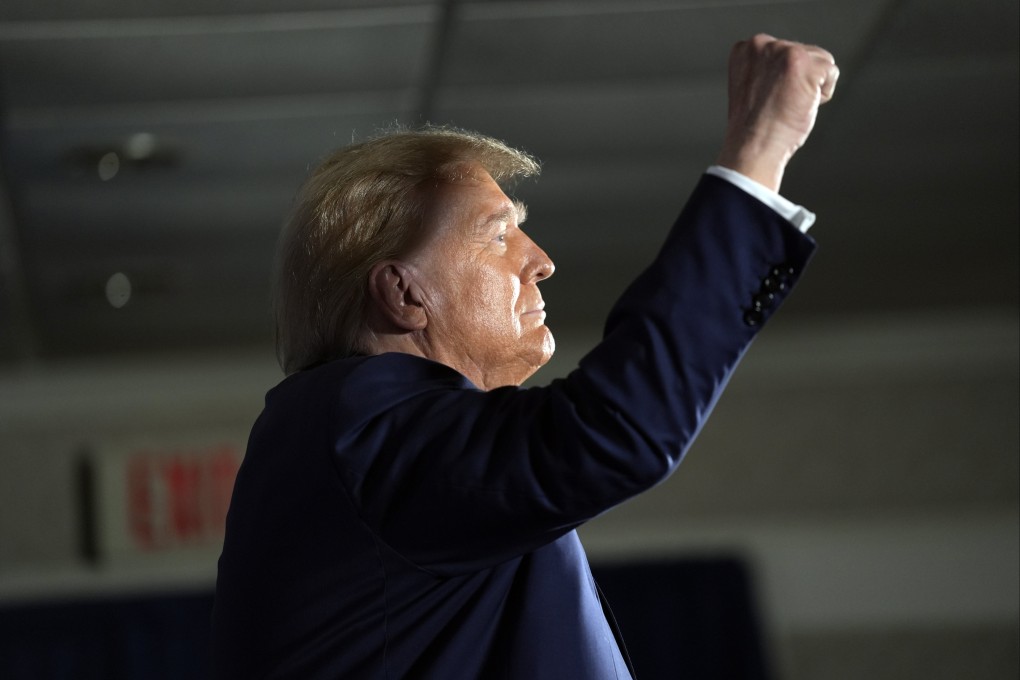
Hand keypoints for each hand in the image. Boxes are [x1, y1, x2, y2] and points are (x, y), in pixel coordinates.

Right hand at [716, 34, 838, 191]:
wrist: (752, 147)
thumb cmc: (754, 127)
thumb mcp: (753, 86)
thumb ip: (768, 68)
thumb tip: (793, 65)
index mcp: (745, 49)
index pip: (784, 52)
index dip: (783, 79)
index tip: (768, 99)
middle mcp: (761, 44)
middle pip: (805, 53)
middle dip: (799, 80)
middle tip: (778, 105)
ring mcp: (782, 51)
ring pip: (820, 60)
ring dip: (811, 86)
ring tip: (788, 105)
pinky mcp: (802, 62)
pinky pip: (831, 73)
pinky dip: (823, 94)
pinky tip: (800, 106)